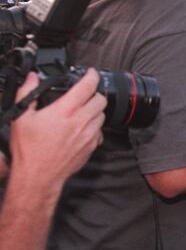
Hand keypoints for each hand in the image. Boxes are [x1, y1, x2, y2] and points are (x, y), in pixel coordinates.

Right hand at [9, 70, 105, 187]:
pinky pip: (100, 132)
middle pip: (100, 99)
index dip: (92, 75)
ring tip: (82, 112)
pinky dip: (94, 127)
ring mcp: (88, 135)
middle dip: (94, 94)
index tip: (90, 73)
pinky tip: (82, 128)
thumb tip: (31, 78)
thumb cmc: (29, 150)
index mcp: (65, 111)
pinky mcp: (91, 147)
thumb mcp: (21, 118)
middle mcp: (81, 121)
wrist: (38, 176)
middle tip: (84, 95)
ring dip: (95, 110)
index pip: (87, 86)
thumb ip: (27, 94)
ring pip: (102, 115)